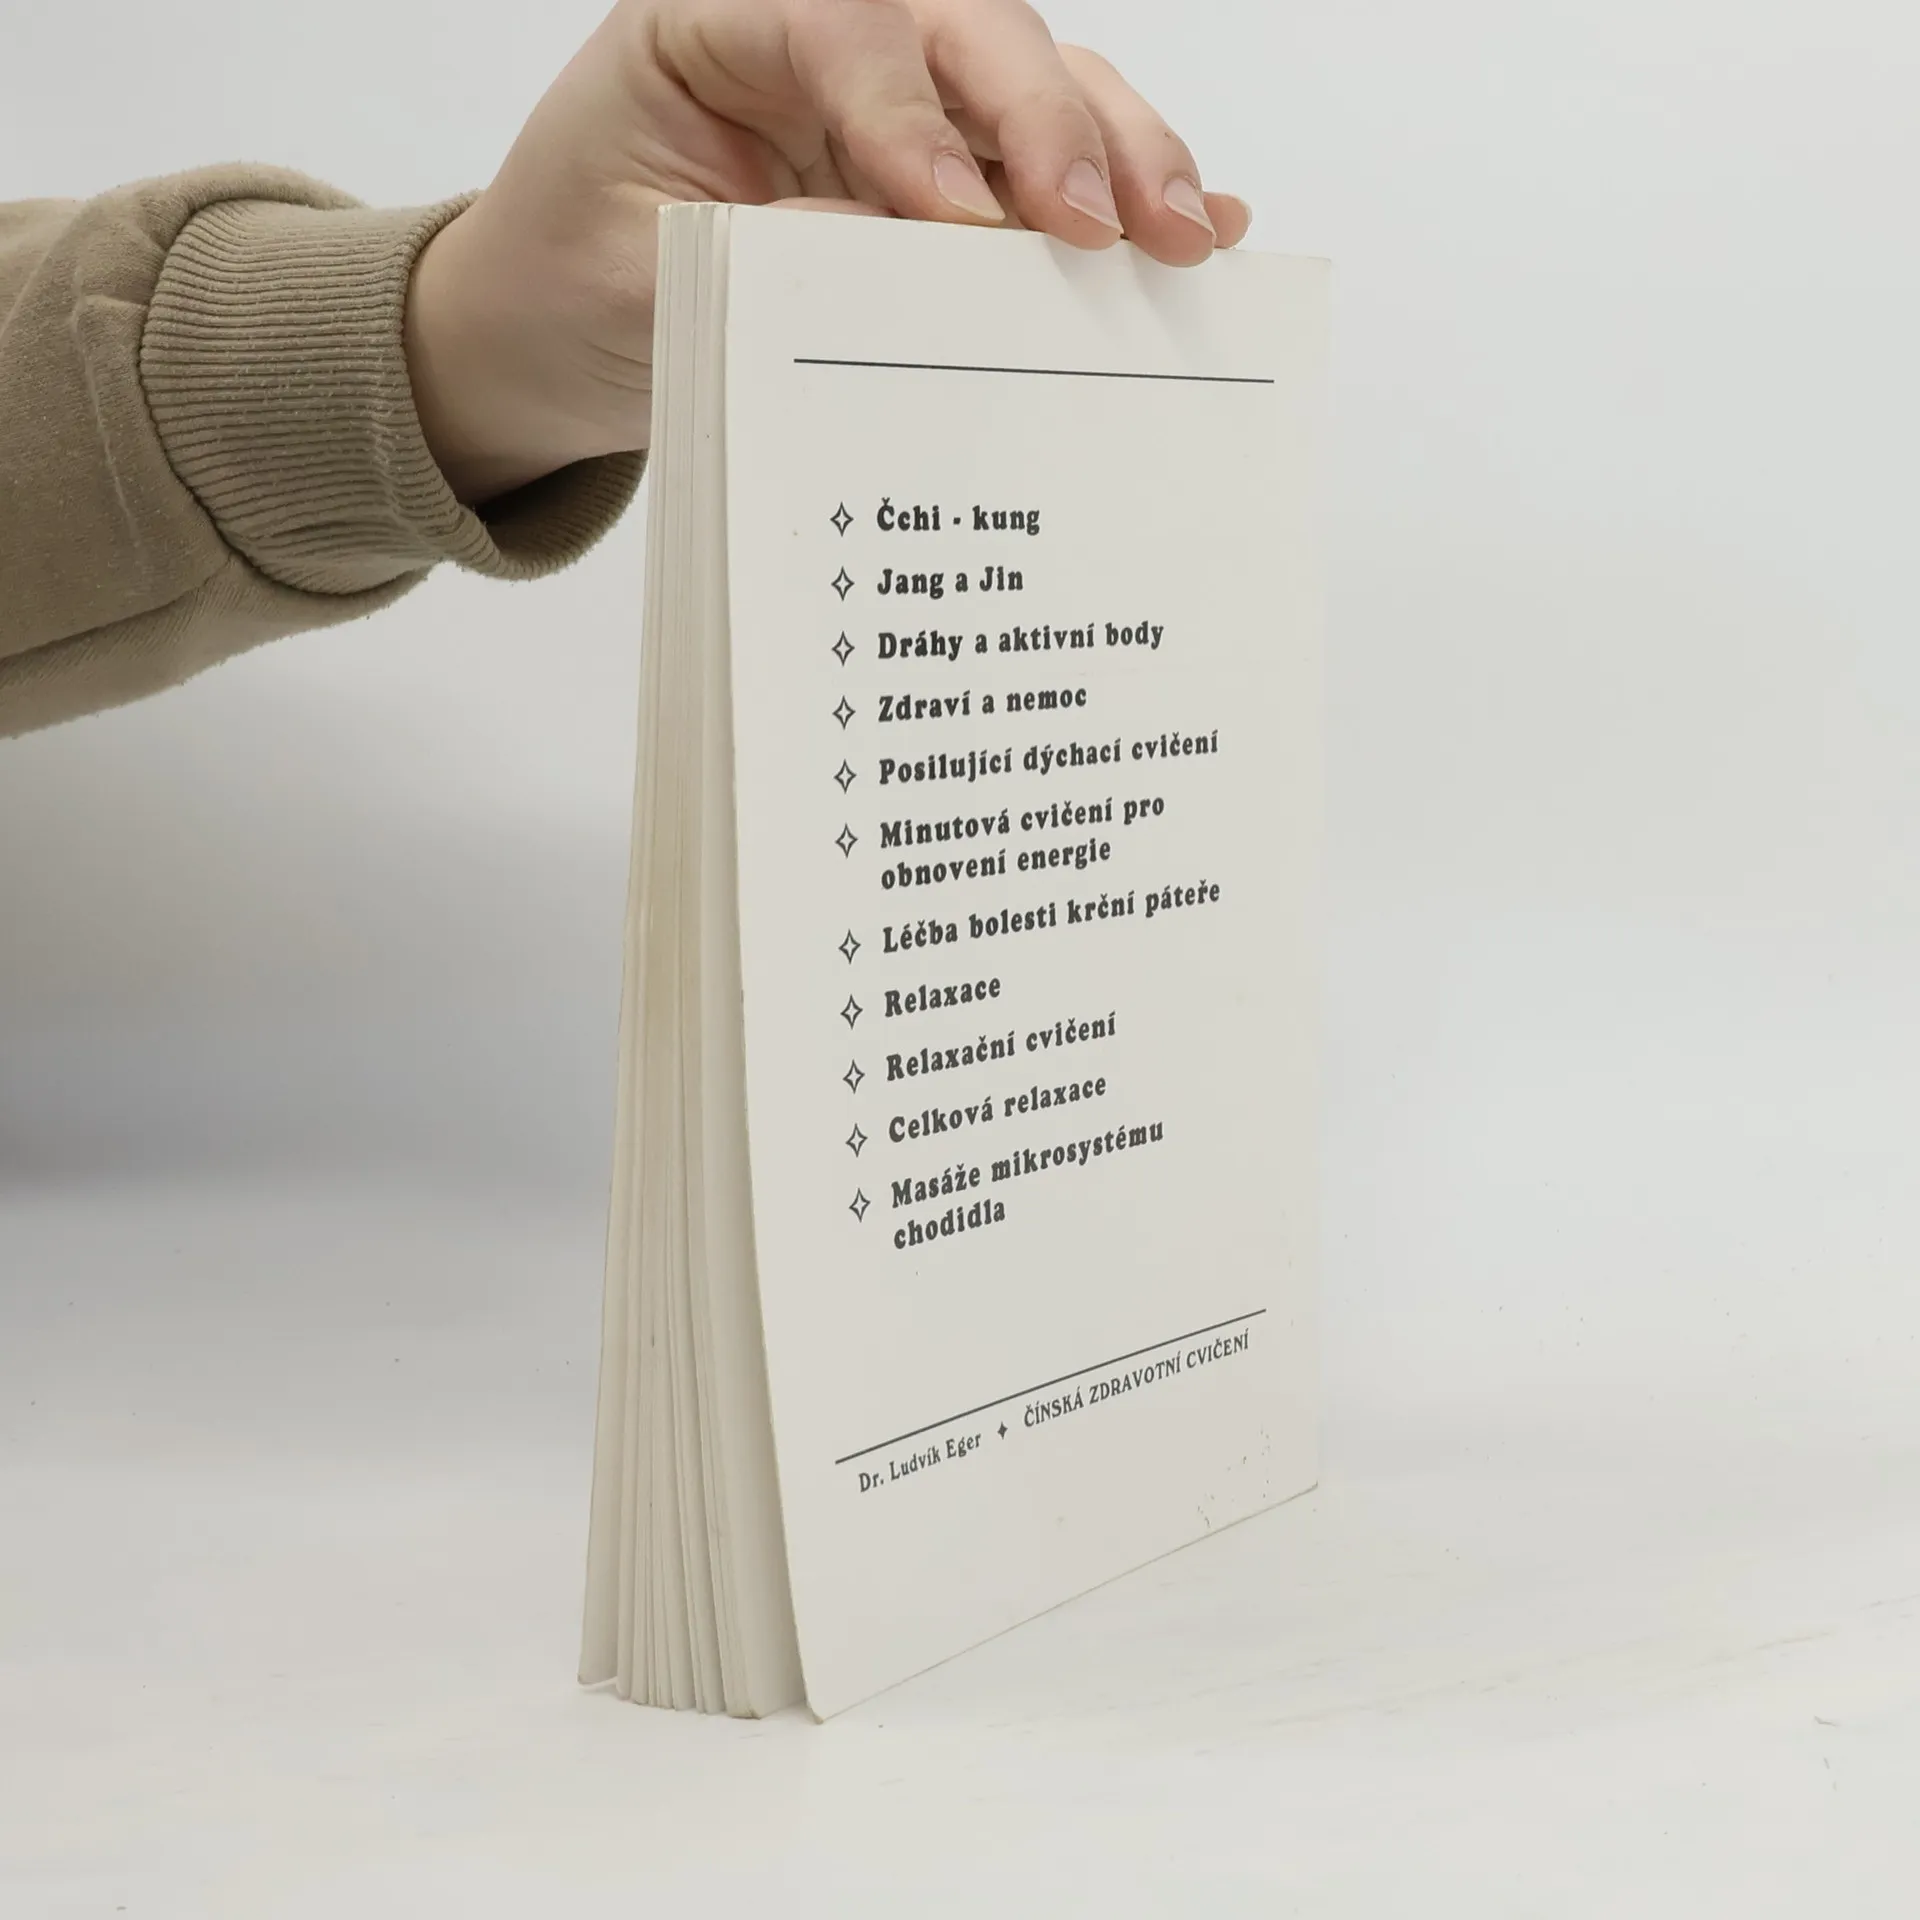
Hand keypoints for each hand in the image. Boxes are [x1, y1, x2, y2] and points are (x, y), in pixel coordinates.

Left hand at [404, 0, 1251, 501]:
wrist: (552, 327)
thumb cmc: (573, 283)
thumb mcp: (643, 279)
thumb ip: (771, 255)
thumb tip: (927, 264)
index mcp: (711, 22)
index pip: (837, 27)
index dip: (909, 120)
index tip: (962, 226)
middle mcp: (819, 33)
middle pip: (966, 31)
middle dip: (1050, 126)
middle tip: (1107, 230)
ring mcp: (890, 95)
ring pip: (1032, 80)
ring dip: (1118, 151)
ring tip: (1182, 236)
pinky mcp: (938, 164)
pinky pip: (1040, 160)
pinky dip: (1120, 185)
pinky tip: (1201, 224)